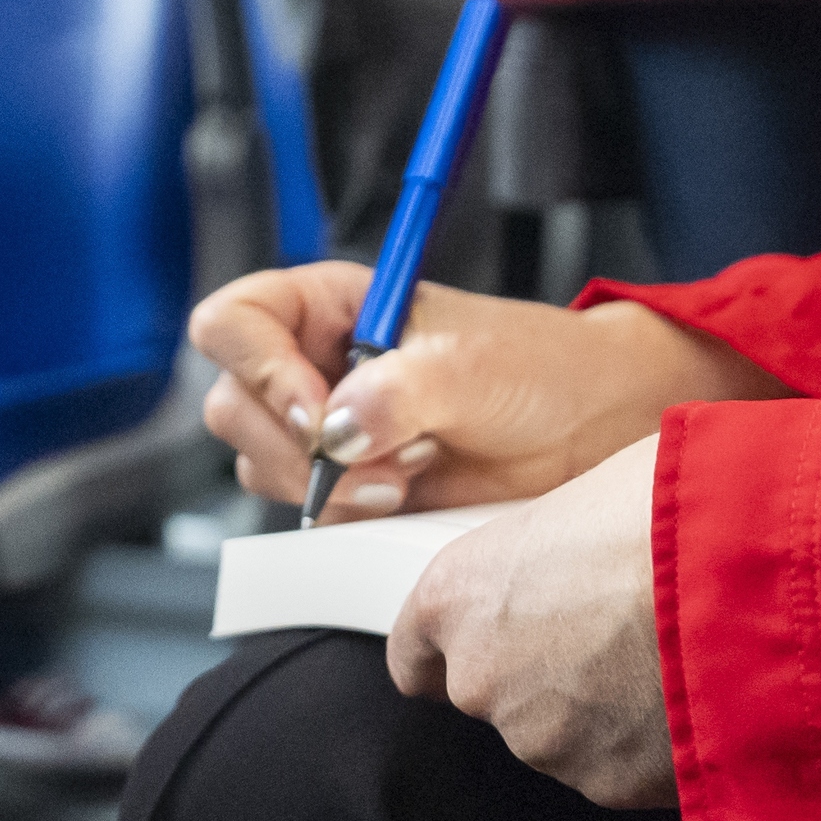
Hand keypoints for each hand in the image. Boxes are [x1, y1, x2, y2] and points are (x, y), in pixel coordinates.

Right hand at [190, 261, 784, 520]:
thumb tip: (334, 428)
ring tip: (405, 475)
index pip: (233, 322)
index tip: (317, 410)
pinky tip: (406, 496)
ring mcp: (324, 429)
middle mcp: (311, 363)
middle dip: (295, 446)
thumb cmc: (537, 368)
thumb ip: (398, 391)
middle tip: (375, 458)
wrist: (588, 430)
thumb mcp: (471, 365)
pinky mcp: (346, 487)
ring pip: (260, 465)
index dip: (257, 368)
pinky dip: (347, 515)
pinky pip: (306, 512)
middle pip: (233, 405)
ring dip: (326, 486)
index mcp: (326, 305)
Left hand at [388, 433, 676, 808]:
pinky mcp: (609, 784)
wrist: (750, 580)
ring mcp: (544, 740)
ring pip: (561, 732)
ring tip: (661, 651)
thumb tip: (578, 545)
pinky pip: (619, 764)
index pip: (416, 650)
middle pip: (495, 691)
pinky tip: (686, 689)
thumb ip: (553, 546)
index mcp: (458, 595)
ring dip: (598, 705)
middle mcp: (482, 677)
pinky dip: (647, 741)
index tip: (483, 639)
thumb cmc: (670, 511)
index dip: (457, 642)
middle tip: (612, 625)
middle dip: (546, 668)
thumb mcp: (587, 494)